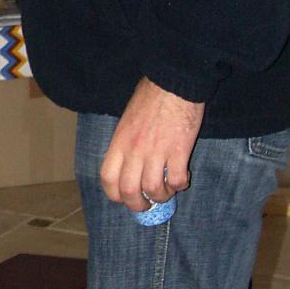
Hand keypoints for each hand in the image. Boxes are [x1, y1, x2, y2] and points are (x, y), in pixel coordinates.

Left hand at [100, 78, 204, 212]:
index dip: (115, 195)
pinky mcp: (179, 151)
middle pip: (129, 191)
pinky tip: (182, 178)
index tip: (124, 198)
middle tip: (148, 205)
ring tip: (167, 191)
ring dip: (161, 196)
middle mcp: (134, 150)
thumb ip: (125, 143)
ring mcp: (156, 152)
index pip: (107, 179)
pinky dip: (180, 185)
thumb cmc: (150, 97)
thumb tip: (129, 164)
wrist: (174, 83)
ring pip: (154, 190)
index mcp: (119, 142)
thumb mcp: (126, 119)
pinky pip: (177, 180)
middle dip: (138, 205)